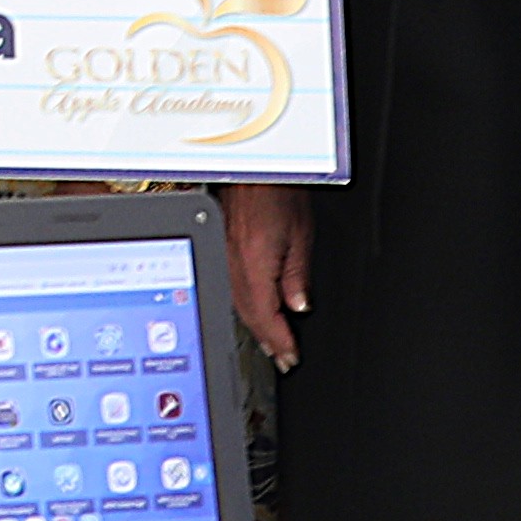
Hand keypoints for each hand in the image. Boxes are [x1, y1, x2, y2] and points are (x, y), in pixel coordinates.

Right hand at [221, 184, 309, 368]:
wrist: (250, 161)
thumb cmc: (276, 188)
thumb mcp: (300, 232)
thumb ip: (297, 274)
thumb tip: (298, 305)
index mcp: (254, 264)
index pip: (267, 316)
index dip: (280, 341)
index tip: (291, 357)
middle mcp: (233, 264)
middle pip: (248, 314)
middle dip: (267, 340)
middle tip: (282, 358)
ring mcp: (223, 255)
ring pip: (237, 302)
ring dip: (255, 325)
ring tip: (270, 342)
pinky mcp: (219, 245)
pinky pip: (230, 286)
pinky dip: (244, 305)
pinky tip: (251, 309)